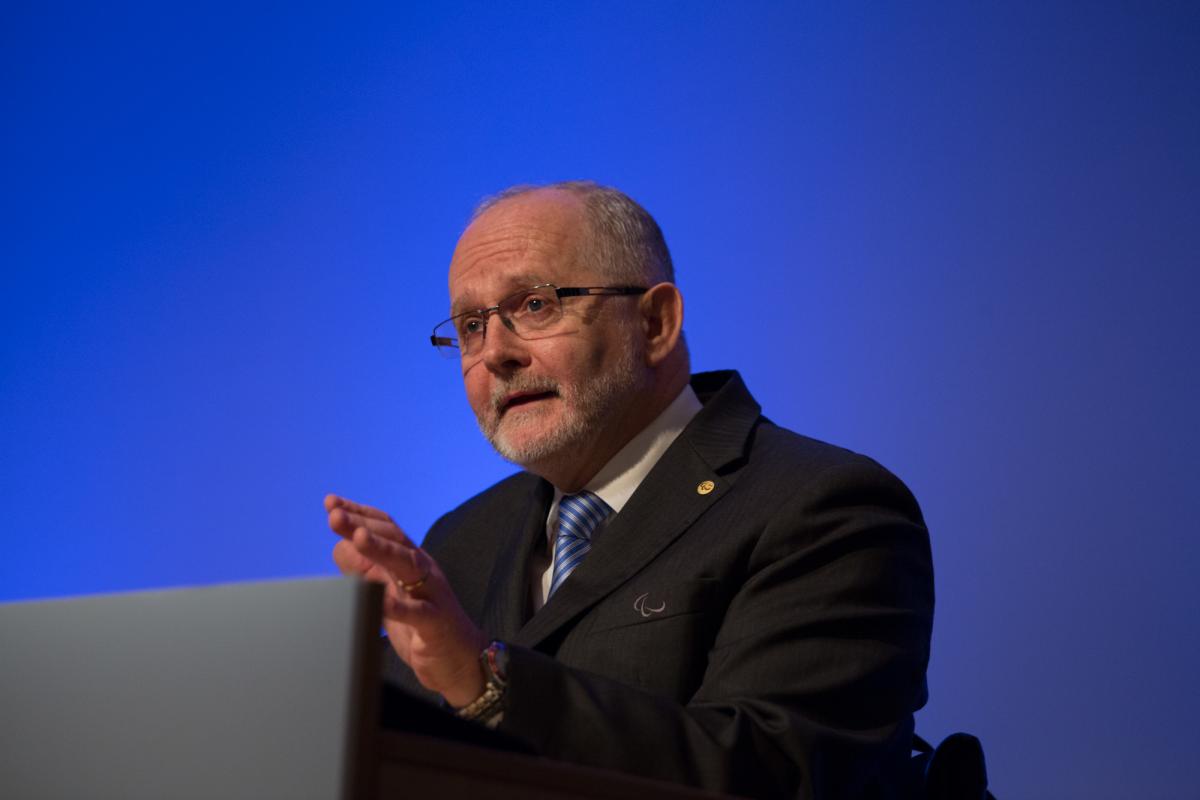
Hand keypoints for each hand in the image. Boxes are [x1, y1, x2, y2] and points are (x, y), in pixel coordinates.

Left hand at [325, 494, 487, 706]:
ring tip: (357, 538)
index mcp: (411, 561)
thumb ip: (366, 570)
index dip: (360, 513)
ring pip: (408, 565)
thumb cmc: (421, 624)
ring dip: (382, 550)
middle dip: (362, 525)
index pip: (386, 528)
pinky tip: (380, 600)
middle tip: (334, 516)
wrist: (460, 659)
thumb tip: (339, 546)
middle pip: (394, 539)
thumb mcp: (389, 592)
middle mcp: (423, 570)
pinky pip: (418, 612)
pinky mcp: (436, 623)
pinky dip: (399, 607)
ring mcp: (432, 594)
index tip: (332, 502)